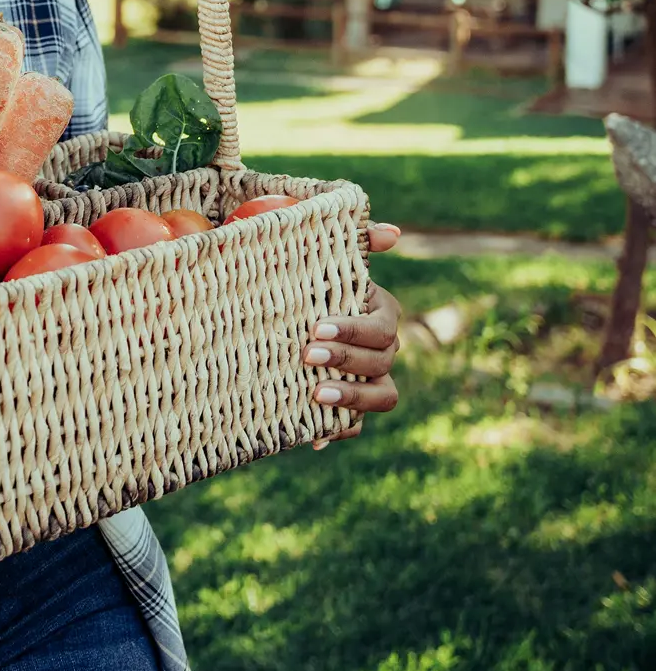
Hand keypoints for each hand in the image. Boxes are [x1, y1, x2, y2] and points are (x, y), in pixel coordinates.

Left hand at [308, 224, 401, 448]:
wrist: (279, 305)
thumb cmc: (305, 274)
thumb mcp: (321, 252)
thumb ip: (356, 239)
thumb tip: (392, 233)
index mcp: (379, 311)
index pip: (380, 327)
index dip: (353, 330)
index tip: (316, 327)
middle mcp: (382, 347)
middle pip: (381, 363)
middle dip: (345, 360)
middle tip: (306, 355)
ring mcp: (370, 378)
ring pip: (382, 396)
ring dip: (353, 399)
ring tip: (317, 394)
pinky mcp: (351, 403)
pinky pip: (357, 424)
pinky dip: (340, 431)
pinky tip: (315, 437)